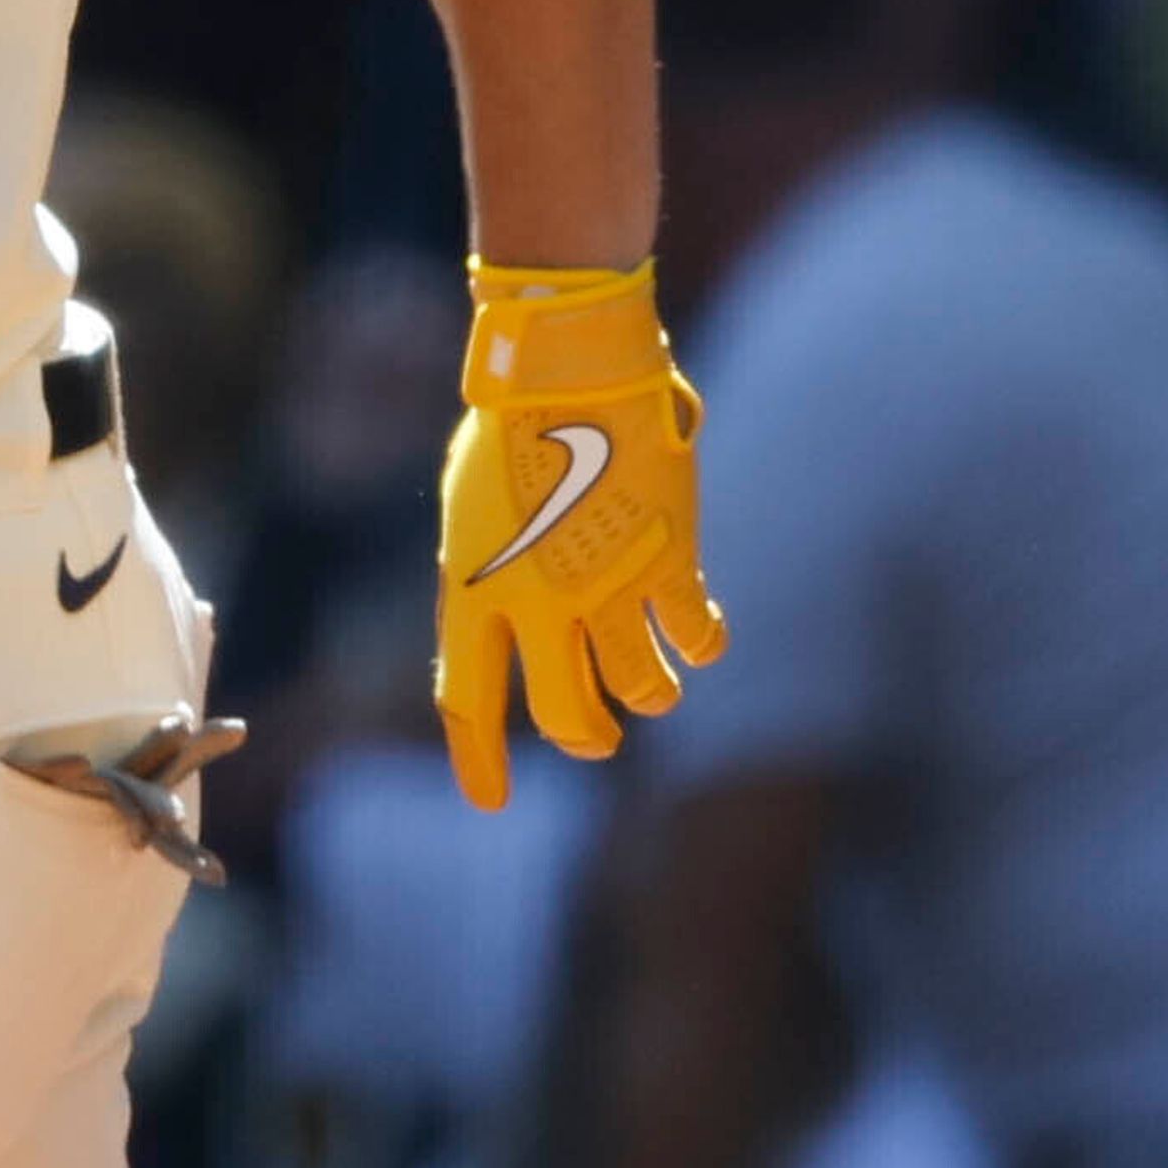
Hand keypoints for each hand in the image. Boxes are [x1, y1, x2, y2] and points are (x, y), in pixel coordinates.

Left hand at [435, 259, 727, 814]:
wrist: (568, 365)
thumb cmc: (510, 426)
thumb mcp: (470, 510)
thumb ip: (483, 576)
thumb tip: (501, 624)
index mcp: (473, 588)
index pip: (465, 700)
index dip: (479, 760)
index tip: (489, 802)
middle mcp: (536, 602)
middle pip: (564, 716)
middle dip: (586, 738)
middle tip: (596, 739)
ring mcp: (606, 585)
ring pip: (642, 690)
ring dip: (650, 696)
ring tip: (654, 689)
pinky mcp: (668, 560)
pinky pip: (695, 635)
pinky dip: (702, 644)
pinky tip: (702, 639)